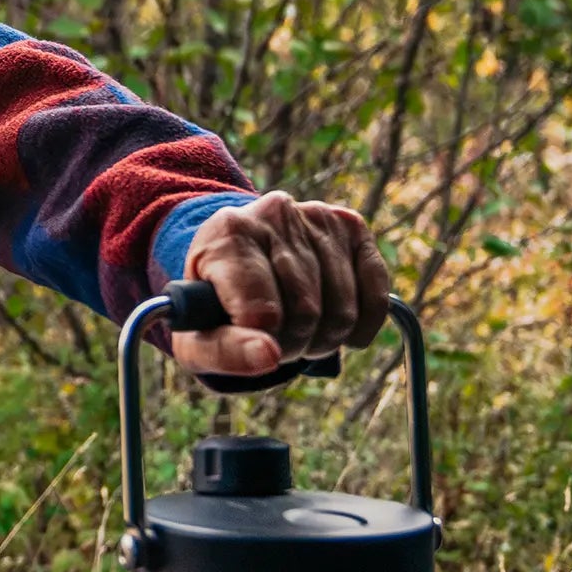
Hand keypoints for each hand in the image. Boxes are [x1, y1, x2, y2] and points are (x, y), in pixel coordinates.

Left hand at [176, 192, 389, 379]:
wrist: (232, 259)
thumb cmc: (212, 307)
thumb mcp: (196, 337)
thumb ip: (223, 352)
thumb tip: (268, 357)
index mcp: (228, 234)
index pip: (261, 311)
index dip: (262, 343)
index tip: (251, 341)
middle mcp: (274, 214)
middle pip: (305, 313)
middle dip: (293, 345)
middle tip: (275, 340)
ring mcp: (317, 216)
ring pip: (342, 310)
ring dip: (324, 340)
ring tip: (296, 329)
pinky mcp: (351, 226)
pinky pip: (375, 293)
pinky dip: (361, 326)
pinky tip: (339, 329)